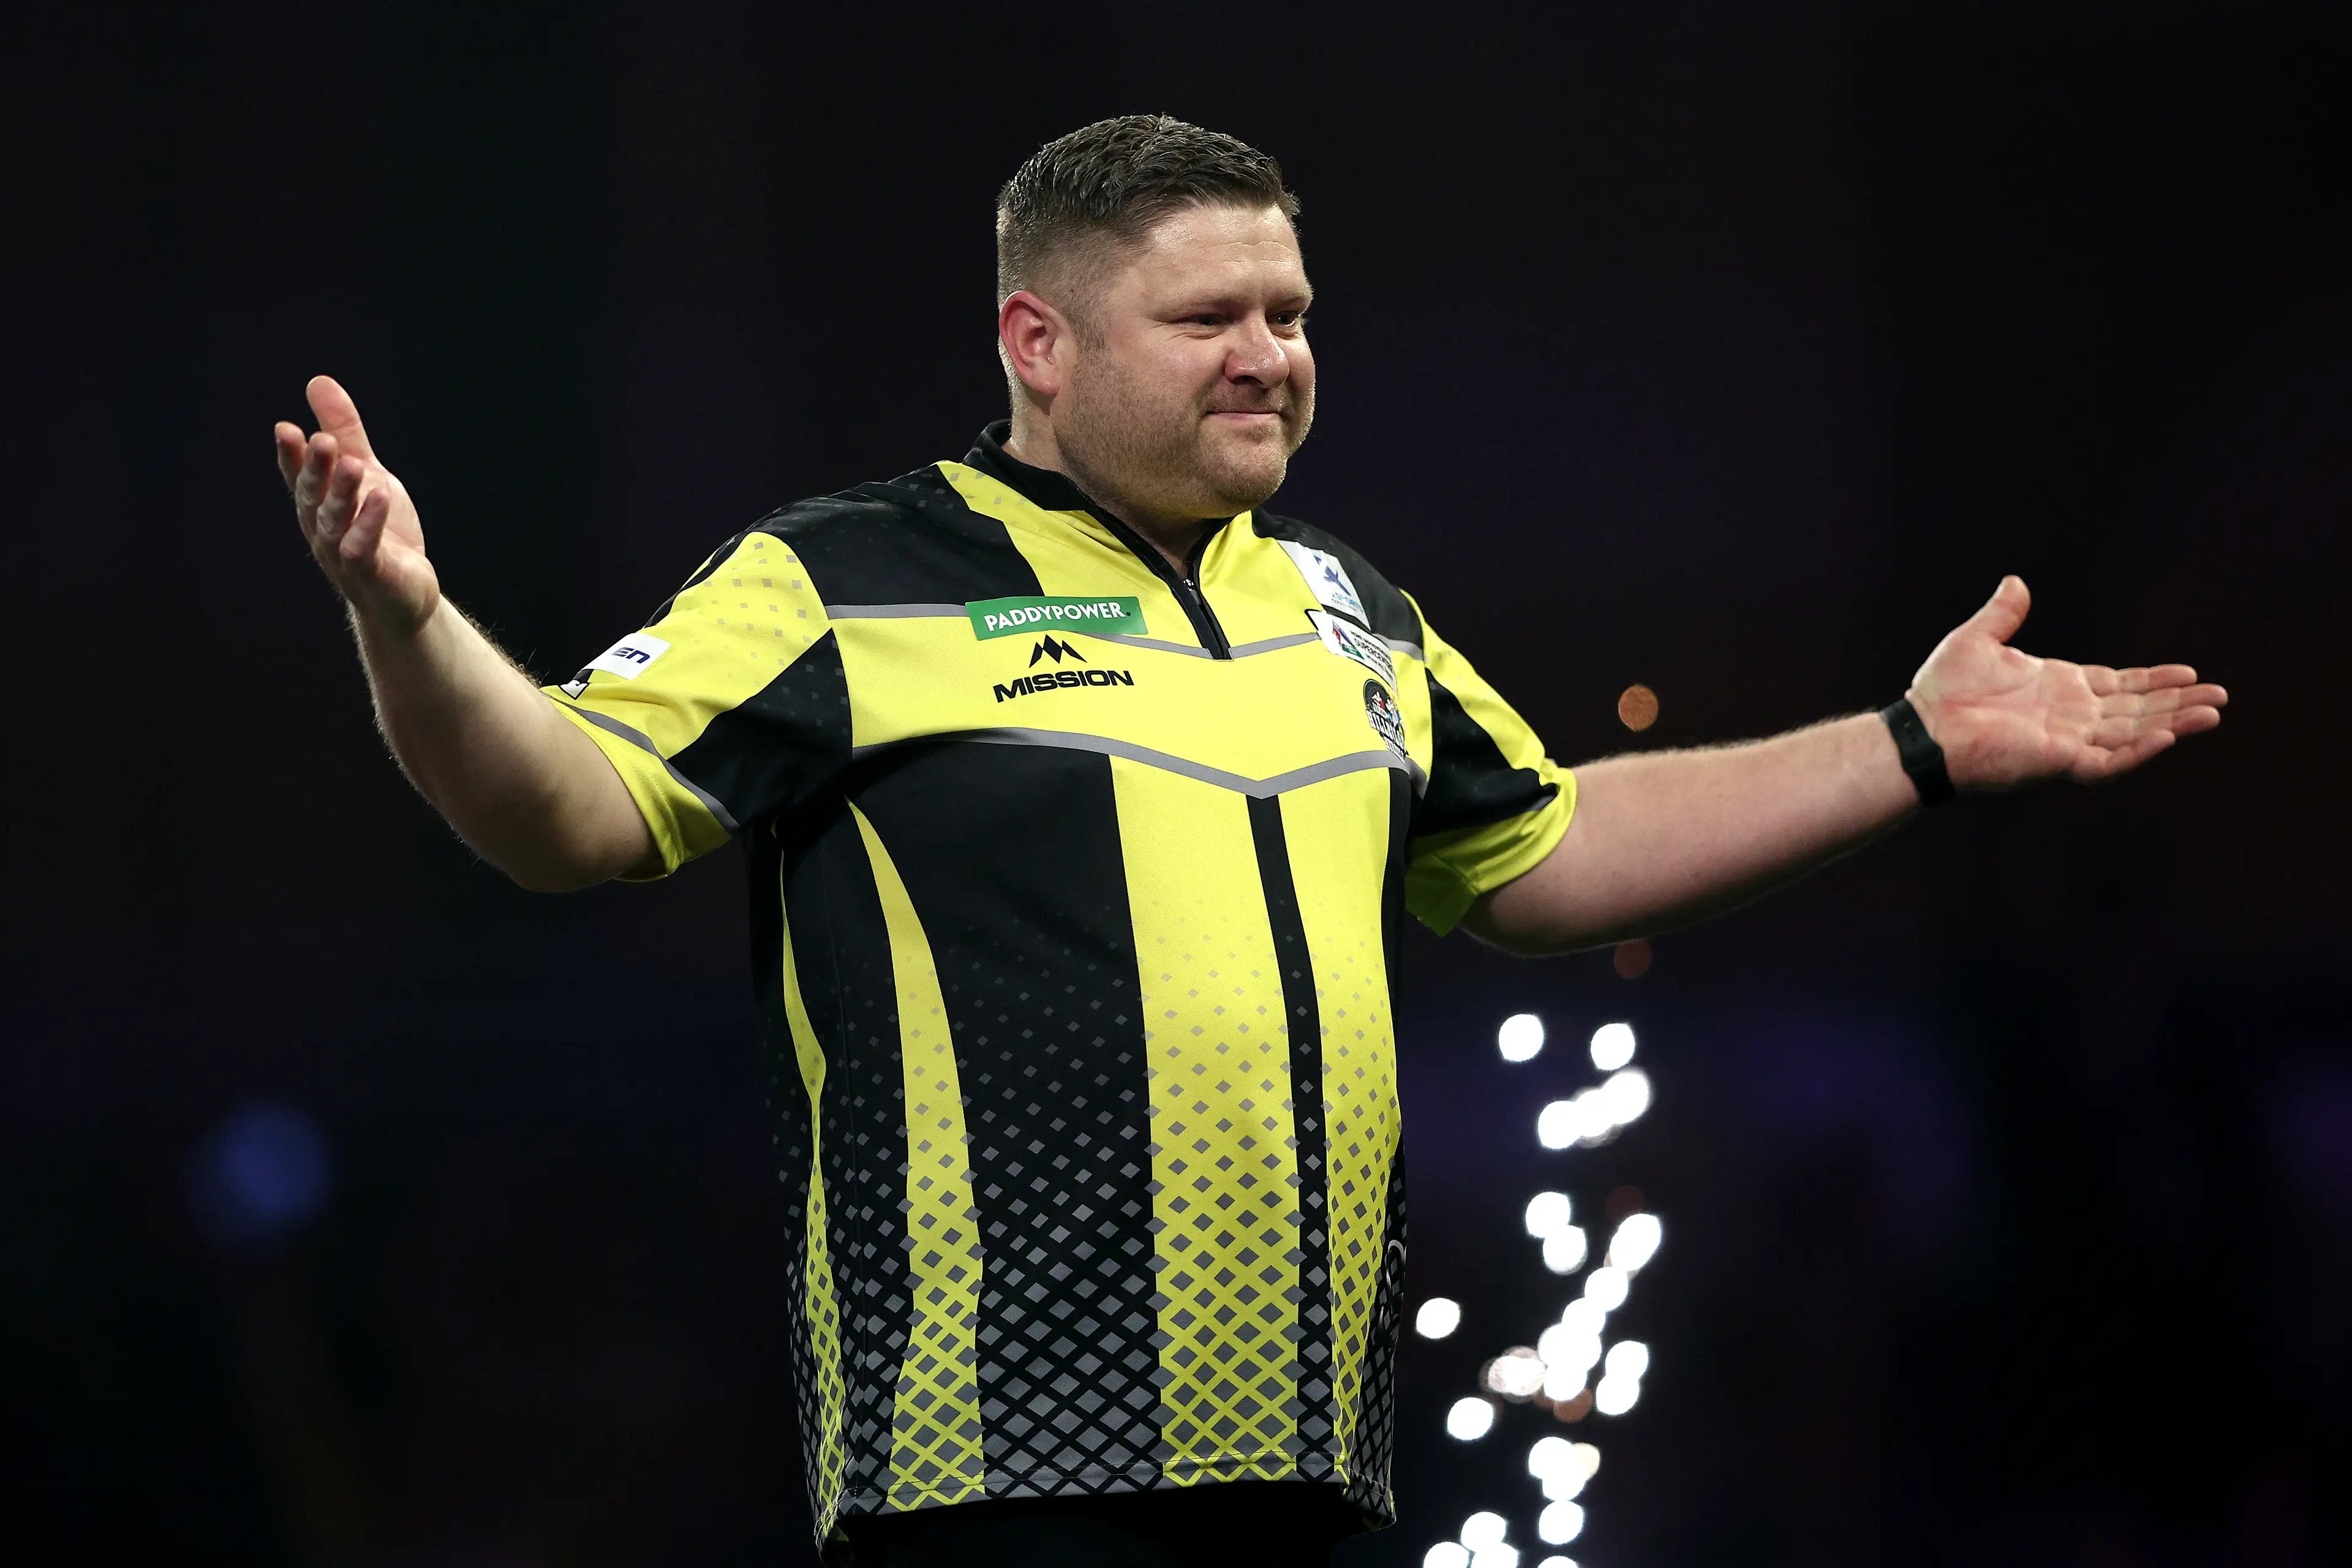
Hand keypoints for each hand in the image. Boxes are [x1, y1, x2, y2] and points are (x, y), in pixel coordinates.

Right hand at [275, 376, 438, 632]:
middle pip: (313, 496)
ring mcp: (343, 553)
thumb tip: (318, 381)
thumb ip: (344, 430)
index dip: (291, 456)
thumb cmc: (380, 531)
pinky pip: (363, 547)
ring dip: (342, 493)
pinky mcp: (370, 572)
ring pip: (335, 521)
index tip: (285, 429)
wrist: (404, 593)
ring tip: (352, 464)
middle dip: (315, 469)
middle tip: (322, 441)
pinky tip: (380, 497)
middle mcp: (322, 528)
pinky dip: (370, 523)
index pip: (298, 476)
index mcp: (318, 504)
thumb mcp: (365, 472)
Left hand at [1909, 576, 2227, 789]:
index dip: (2153, 680)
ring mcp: (2067, 741)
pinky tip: (2166, 736)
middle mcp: (2070, 716)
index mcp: (2058, 688)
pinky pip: (2108, 760)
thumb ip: (2003, 614)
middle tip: (2220, 697)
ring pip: (2133, 734)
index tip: (2188, 672)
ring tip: (2212, 714)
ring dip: (2172, 724)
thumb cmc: (1942, 691)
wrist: (1921, 729)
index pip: (2118, 685)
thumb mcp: (1977, 640)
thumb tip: (2016, 582)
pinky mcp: (2058, 762)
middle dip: (2177, 703)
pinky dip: (2137, 750)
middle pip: (2137, 710)